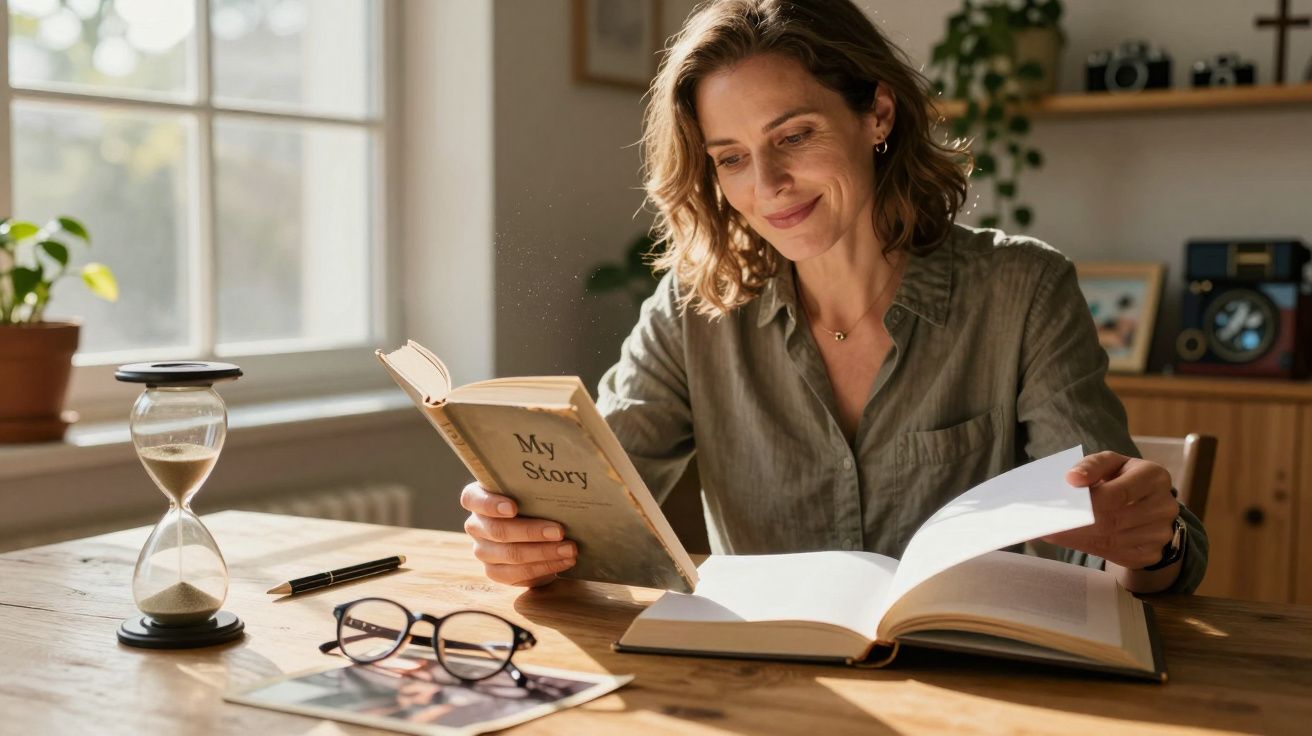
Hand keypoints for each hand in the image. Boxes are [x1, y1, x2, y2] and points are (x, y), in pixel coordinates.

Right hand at [459, 482, 576, 586]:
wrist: (539, 528)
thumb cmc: (535, 501)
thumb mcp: (531, 490)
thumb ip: (535, 487)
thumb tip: (562, 484)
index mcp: (477, 499)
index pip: (473, 499)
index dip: (491, 504)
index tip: (514, 508)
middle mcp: (476, 525)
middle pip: (498, 531)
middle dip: (532, 532)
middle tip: (560, 531)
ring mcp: (483, 551)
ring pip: (510, 555)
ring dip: (544, 553)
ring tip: (569, 549)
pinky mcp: (495, 572)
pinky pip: (517, 575)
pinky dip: (544, 568)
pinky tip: (564, 562)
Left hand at [1041, 451, 1178, 569]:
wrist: (1145, 503)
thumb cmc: (1121, 478)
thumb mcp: (1109, 463)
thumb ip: (1091, 466)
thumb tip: (1072, 479)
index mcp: (1154, 476)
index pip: (1119, 492)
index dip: (1089, 499)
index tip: (1061, 502)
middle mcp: (1164, 506)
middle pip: (1113, 520)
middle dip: (1076, 522)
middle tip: (1046, 522)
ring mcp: (1160, 534)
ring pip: (1111, 541)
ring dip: (1076, 537)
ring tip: (1050, 530)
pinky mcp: (1150, 554)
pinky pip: (1114, 555)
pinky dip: (1085, 547)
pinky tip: (1067, 539)